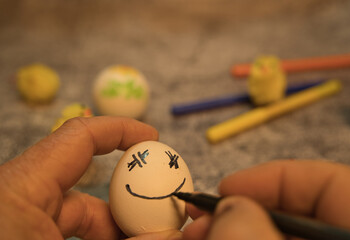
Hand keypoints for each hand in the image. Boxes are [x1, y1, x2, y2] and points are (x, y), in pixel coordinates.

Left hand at [0, 116, 180, 239]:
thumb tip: (175, 235)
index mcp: (20, 189)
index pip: (79, 136)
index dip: (122, 130)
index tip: (155, 141)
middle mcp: (18, 199)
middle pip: (84, 188)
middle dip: (127, 206)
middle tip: (161, 222)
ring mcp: (19, 222)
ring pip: (76, 217)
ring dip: (112, 231)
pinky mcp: (22, 235)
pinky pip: (63, 231)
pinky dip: (91, 239)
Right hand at [183, 160, 349, 239]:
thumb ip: (256, 236)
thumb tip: (232, 207)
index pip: (328, 183)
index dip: (273, 176)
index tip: (227, 186)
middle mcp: (340, 239)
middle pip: (295, 209)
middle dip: (241, 206)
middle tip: (200, 218)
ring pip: (275, 232)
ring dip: (232, 227)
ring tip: (196, 236)